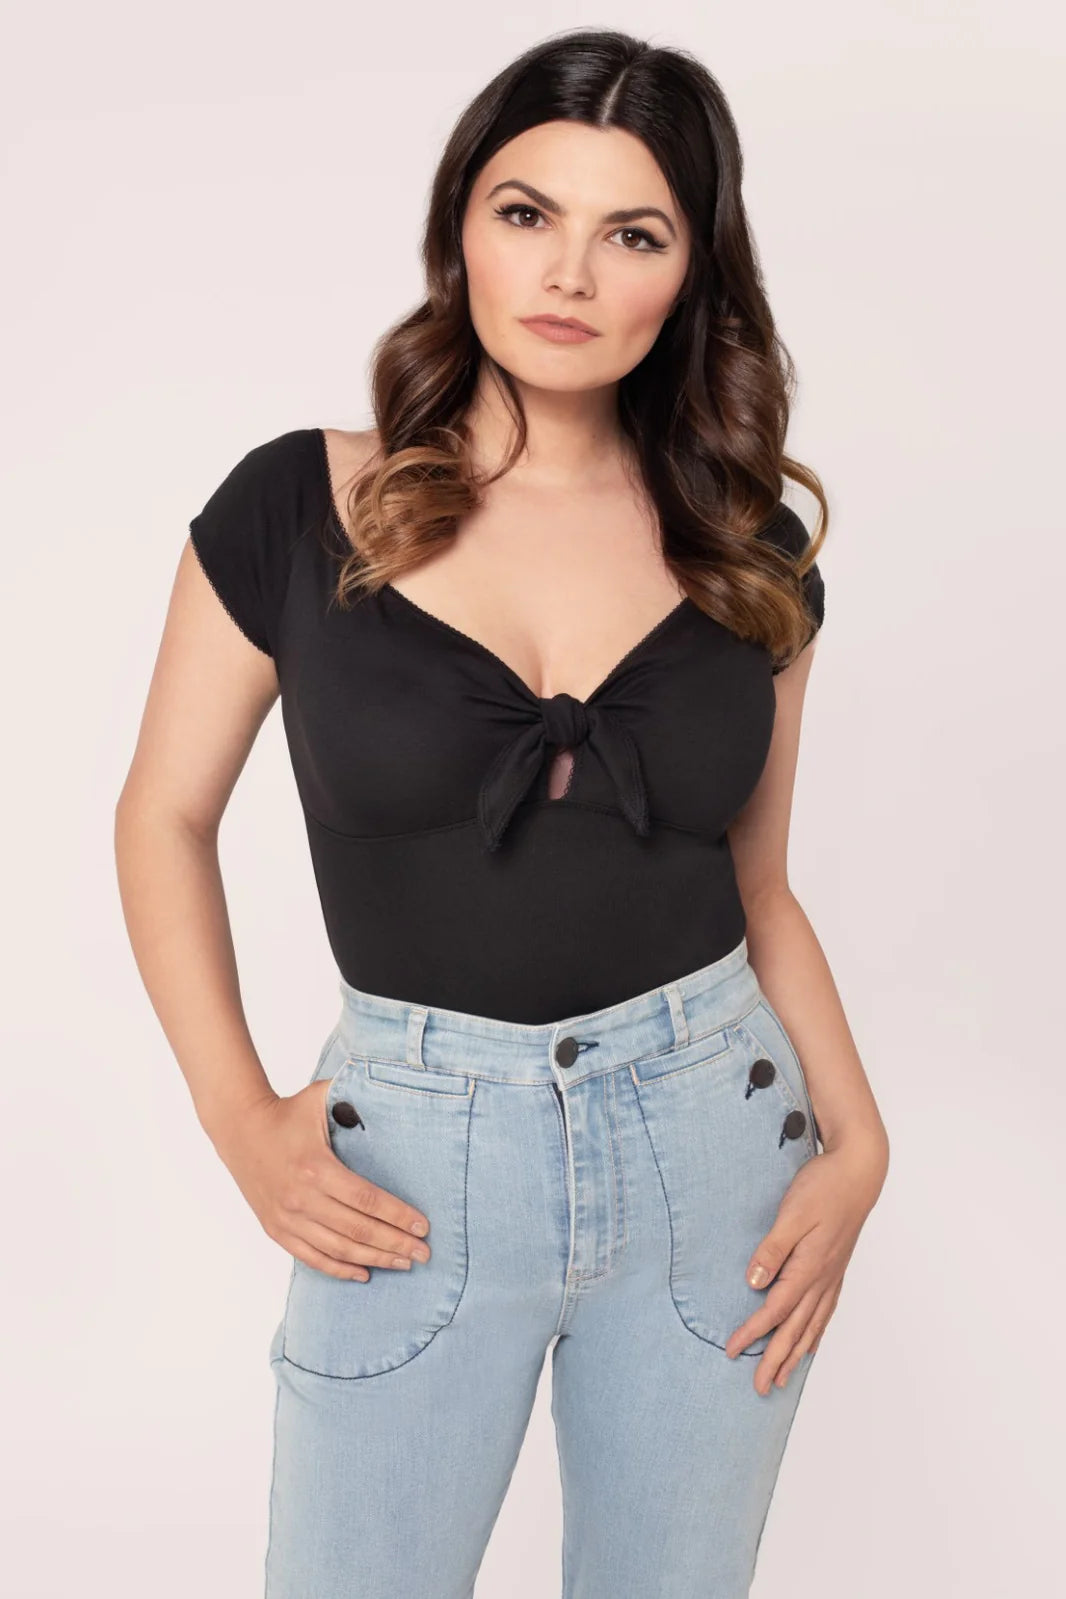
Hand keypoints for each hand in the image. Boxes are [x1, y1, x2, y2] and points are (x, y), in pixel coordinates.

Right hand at [209, 1081, 431, 1280]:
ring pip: (338, 1249)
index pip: (367, 1200)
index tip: (423, 1226)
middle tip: (423, 1253)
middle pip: (357, 1230)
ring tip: (403, 1263)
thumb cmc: (287, 1112)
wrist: (239, 1128)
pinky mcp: (276, 1229)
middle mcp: (301, 1198)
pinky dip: (339, 1269)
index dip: (398, 1216)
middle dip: (395, 1243)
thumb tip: (394, 1100)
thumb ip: (355, 1099)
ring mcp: (287, 1218)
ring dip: (374, 1259)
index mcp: (316, 1168)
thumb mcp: (321, 1097)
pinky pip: (311, 1257)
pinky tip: (364, 1273)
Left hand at [725, 1133, 887, 1394]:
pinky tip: (812, 1340)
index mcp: (809, 1267)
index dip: (753, 1333)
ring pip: (813, 1324)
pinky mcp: (837, 1266)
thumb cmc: (824, 1187)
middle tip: (761, 1388)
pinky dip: (817, 1331)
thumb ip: (773, 1248)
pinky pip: (826, 1310)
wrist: (859, 1171)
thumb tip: (754, 1282)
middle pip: (796, 1328)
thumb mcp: (792, 1213)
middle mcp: (822, 1278)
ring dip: (797, 1353)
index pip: (775, 1309)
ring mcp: (833, 1274)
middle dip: (777, 1359)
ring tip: (785, 1378)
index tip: (733, 1350)